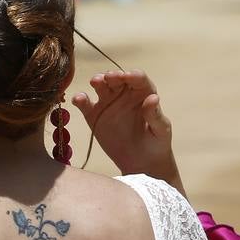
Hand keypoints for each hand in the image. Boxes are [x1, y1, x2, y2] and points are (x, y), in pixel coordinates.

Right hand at [71, 70, 182, 194]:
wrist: (142, 163)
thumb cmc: (156, 143)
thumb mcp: (161, 130)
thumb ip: (155, 115)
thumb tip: (153, 98)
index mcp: (143, 93)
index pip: (138, 79)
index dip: (133, 75)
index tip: (128, 76)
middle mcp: (124, 93)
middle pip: (117, 78)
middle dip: (113, 75)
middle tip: (109, 77)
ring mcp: (108, 103)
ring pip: (101, 86)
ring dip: (97, 80)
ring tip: (95, 82)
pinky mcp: (94, 116)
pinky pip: (85, 104)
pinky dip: (80, 99)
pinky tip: (78, 99)